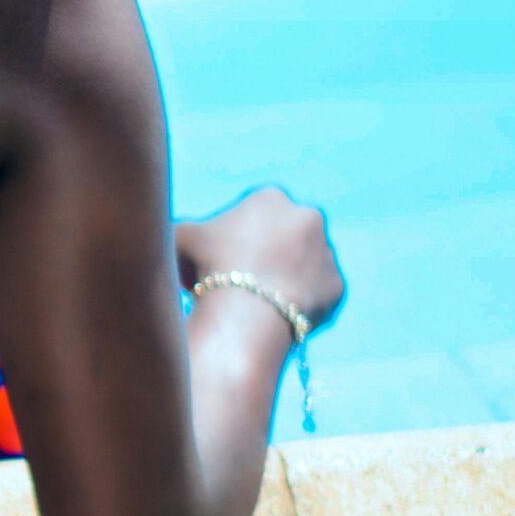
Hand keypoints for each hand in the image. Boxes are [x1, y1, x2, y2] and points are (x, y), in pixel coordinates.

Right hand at [175, 187, 344, 333]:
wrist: (246, 315)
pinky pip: (316, 295)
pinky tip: (277, 317)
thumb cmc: (209, 269)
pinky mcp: (337, 287)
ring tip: (259, 304)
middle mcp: (307, 217)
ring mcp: (326, 253)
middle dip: (266, 255)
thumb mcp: (178, 238)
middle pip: (282, 237)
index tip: (220, 260)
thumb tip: (177, 236)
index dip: (233, 237)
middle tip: (240, 283)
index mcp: (270, 198)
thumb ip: (185, 231)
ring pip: (302, 265)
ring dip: (285, 279)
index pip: (253, 214)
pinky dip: (299, 304)